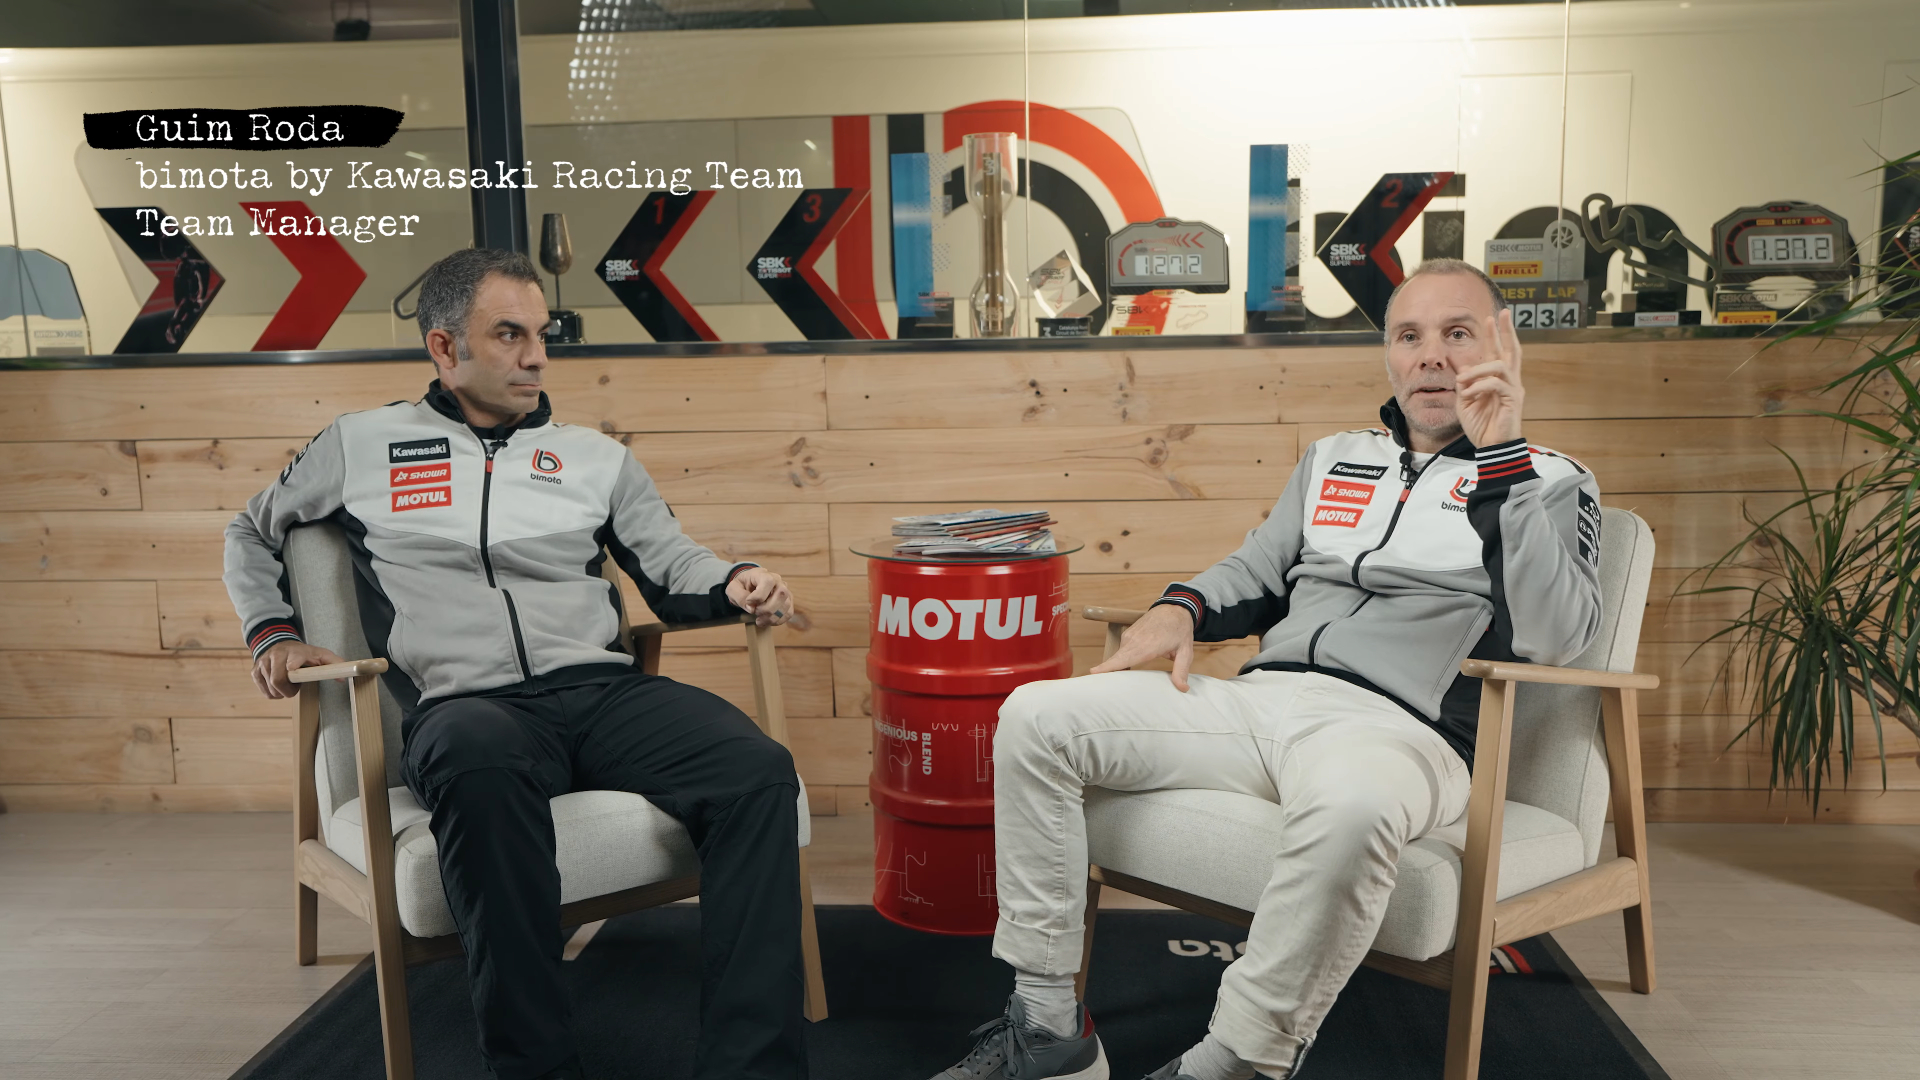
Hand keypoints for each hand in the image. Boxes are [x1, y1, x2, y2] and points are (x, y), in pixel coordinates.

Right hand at [251, 640, 346, 699]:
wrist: (280, 644)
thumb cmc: (304, 654)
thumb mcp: (321, 655)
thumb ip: (334, 664)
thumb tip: (343, 678)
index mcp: (295, 651)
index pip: (291, 661)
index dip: (291, 669)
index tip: (292, 671)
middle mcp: (276, 655)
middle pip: (277, 680)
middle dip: (288, 690)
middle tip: (295, 688)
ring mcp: (263, 662)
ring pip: (271, 688)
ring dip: (281, 692)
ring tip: (288, 683)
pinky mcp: (255, 671)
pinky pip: (265, 692)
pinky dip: (273, 693)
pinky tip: (278, 685)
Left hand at [726, 567, 793, 627]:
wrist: (748, 587)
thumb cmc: (741, 587)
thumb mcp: (733, 589)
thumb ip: (739, 597)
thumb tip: (752, 608)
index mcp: (763, 574)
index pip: (768, 582)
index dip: (759, 596)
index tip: (749, 602)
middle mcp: (778, 581)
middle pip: (781, 594)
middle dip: (767, 609)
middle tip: (755, 613)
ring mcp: (785, 591)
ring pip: (786, 605)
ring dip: (772, 617)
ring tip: (759, 620)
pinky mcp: (787, 601)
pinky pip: (788, 613)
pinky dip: (778, 620)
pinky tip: (767, 621)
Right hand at [1087, 604, 1196, 691]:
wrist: (1173, 609)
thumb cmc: (1179, 630)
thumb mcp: (1186, 651)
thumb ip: (1181, 670)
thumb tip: (1182, 688)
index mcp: (1147, 646)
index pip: (1124, 658)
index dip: (1108, 666)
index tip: (1093, 672)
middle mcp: (1134, 641)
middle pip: (1116, 660)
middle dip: (1106, 673)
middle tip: (1101, 689)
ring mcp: (1128, 637)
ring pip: (1118, 657)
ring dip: (1116, 668)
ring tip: (1115, 683)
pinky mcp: (1127, 636)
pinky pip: (1120, 652)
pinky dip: (1120, 661)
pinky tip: (1125, 670)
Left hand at [1455, 307, 1525, 447]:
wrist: (1491, 447)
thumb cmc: (1481, 425)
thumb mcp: (1465, 401)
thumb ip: (1464, 382)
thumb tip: (1462, 363)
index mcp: (1497, 380)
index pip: (1498, 353)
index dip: (1495, 335)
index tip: (1490, 318)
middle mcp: (1509, 381)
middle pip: (1511, 350)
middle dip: (1506, 331)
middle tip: (1503, 313)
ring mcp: (1512, 389)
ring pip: (1500, 365)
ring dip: (1477, 369)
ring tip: (1462, 380)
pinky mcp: (1512, 400)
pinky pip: (1496, 384)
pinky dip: (1479, 386)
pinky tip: (1468, 394)